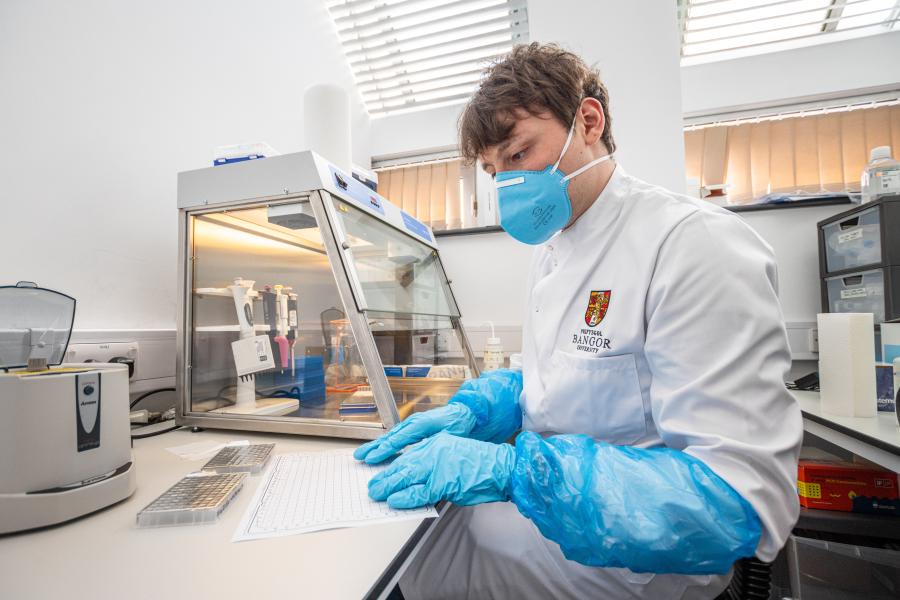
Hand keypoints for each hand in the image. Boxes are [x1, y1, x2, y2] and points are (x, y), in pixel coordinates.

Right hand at [353, 403, 476, 463]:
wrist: (465, 412)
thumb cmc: (458, 424)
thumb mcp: (447, 436)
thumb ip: (431, 445)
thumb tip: (416, 456)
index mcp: (420, 424)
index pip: (398, 439)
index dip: (384, 450)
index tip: (372, 458)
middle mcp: (413, 422)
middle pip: (390, 436)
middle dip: (373, 447)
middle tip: (359, 456)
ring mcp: (411, 423)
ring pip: (390, 435)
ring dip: (375, 445)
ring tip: (362, 453)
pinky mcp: (413, 426)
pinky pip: (396, 435)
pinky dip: (385, 442)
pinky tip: (378, 450)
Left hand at [367, 432, 515, 508]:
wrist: (500, 468)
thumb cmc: (481, 465)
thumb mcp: (454, 455)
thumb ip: (435, 464)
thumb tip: (418, 479)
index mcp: (436, 442)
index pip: (408, 454)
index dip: (392, 464)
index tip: (381, 470)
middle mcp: (433, 450)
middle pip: (402, 464)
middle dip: (385, 475)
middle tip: (373, 484)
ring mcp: (437, 465)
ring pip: (405, 476)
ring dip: (388, 485)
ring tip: (376, 492)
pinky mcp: (443, 481)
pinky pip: (419, 491)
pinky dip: (404, 496)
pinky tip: (394, 500)